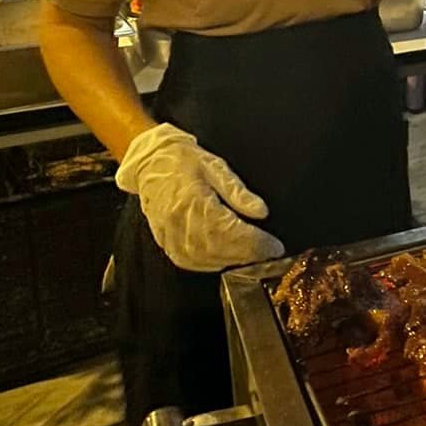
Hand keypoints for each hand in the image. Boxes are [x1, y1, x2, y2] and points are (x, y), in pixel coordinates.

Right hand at [117, 123, 285, 272]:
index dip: (255, 243)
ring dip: (233, 261)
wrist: (150, 163)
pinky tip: (228, 259)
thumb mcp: (217, 167)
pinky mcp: (165, 243)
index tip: (275, 246)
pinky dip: (212, 264)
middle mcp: (179, 222)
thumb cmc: (185, 161)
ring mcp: (170, 235)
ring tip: (253, 256)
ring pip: (206, 259)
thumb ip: (239, 192)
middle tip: (268, 252)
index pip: (230, 230)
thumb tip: (262, 212)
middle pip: (220, 249)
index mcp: (193, 200)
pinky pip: (190, 262)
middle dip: (248, 254)